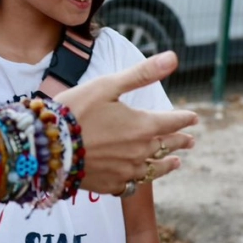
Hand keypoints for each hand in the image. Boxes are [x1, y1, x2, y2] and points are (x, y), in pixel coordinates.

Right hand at [58, 52, 197, 194]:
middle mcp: (139, 151)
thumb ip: (142, 74)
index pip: (173, 122)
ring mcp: (125, 171)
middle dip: (180, 141)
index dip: (185, 119)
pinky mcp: (109, 185)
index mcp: (142, 126)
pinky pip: (131, 184)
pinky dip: (140, 180)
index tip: (194, 118)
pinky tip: (140, 178)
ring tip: (176, 163)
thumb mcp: (108, 85)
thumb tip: (173, 58)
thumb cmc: (75, 110)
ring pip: (154, 169)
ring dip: (167, 164)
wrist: (47, 146)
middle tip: (191, 141)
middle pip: (167, 146)